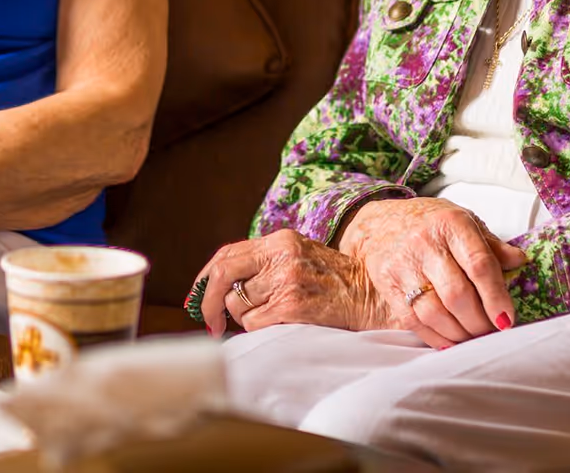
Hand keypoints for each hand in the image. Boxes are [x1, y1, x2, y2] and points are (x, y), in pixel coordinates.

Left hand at [190, 229, 384, 336]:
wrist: (371, 296)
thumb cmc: (333, 281)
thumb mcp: (298, 257)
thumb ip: (264, 263)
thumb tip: (221, 285)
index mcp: (279, 241)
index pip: (226, 254)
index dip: (205, 278)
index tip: (198, 295)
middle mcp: (280, 256)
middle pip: (223, 274)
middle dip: (208, 301)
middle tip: (212, 322)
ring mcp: (285, 281)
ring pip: (238, 305)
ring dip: (246, 317)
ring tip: (273, 315)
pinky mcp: (291, 306)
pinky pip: (253, 323)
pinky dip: (259, 329)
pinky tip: (281, 324)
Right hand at [341, 198, 526, 347]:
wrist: (379, 223)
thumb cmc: (430, 223)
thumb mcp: (464, 221)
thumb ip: (491, 244)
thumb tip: (520, 261)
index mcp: (451, 224)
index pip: (479, 265)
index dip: (496, 296)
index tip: (507, 319)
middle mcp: (425, 243)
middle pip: (457, 294)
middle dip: (479, 322)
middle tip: (492, 332)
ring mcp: (403, 265)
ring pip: (435, 313)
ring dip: (460, 334)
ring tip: (473, 337)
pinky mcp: (388, 285)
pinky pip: (414, 321)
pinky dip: (437, 337)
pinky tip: (451, 340)